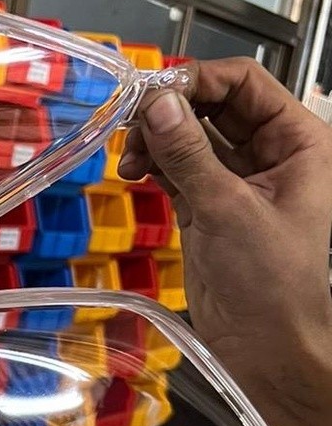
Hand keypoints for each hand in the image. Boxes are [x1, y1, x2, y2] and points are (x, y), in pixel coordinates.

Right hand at [119, 59, 331, 425]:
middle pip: (212, 106)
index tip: (153, 94)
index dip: (197, 81)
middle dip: (170, 112)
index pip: (244, 85)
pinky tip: (134, 172)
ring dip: (155, 140)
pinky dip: (152, 166)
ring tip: (129, 159)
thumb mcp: (227, 210)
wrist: (262, 344)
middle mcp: (267, 154)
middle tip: (131, 125)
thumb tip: (159, 106)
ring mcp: (233, 181)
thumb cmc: (271, 283)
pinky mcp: (205, 206)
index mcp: (297, 142)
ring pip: (189, 138)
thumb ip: (189, 155)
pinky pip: (175, 169)